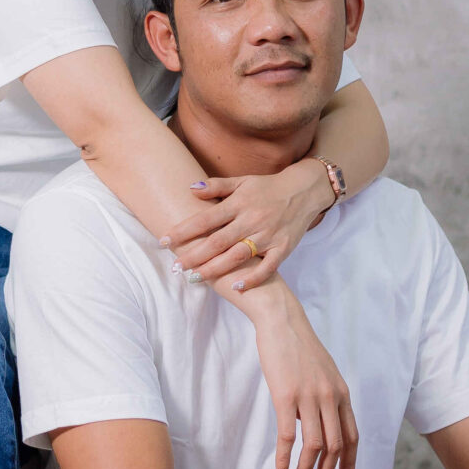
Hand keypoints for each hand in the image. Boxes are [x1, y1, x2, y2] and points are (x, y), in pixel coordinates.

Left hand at [162, 158, 333, 291]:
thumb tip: (191, 188)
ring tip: (194, 278)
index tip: (164, 241)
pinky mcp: (283, 248)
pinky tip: (237, 286)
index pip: (206, 219)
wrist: (305, 190)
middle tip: (175, 267)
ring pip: (238, 256)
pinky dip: (253, 278)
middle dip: (194, 255)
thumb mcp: (243, 181)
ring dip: (216, 268)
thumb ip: (217, 186)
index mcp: (239, 203)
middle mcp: (252, 220)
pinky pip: (268, 266)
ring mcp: (268, 235)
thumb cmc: (268, 187)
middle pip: (218, 241)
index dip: (184, 230)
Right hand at [235, 276, 358, 468]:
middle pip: (335, 446)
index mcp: (341, 393)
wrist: (281, 321)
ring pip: (315, 446)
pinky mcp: (286, 396)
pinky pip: (289, 436)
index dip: (349, 463)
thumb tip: (321, 422)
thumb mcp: (323, 372)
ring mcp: (309, 397)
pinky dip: (286, 459)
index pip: (352, 436)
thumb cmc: (298, 346)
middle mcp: (330, 397)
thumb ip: (327, 396)